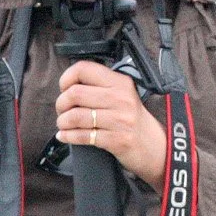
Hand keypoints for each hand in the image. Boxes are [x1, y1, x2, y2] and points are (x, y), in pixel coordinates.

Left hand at [54, 61, 167, 188]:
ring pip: (77, 116)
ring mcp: (120, 120)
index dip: (66, 78)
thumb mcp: (122, 95)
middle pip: (76, 93)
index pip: (84, 69)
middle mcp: (120, 98)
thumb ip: (100, 86)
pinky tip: (64, 136)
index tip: (64, 89)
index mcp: (120, 82)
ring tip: (63, 124)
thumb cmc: (131, 120)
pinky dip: (69, 136)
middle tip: (62, 110)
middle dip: (61, 104)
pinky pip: (84, 136)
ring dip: (63, 122)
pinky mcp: (117, 140)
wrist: (154, 146)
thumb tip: (68, 85)